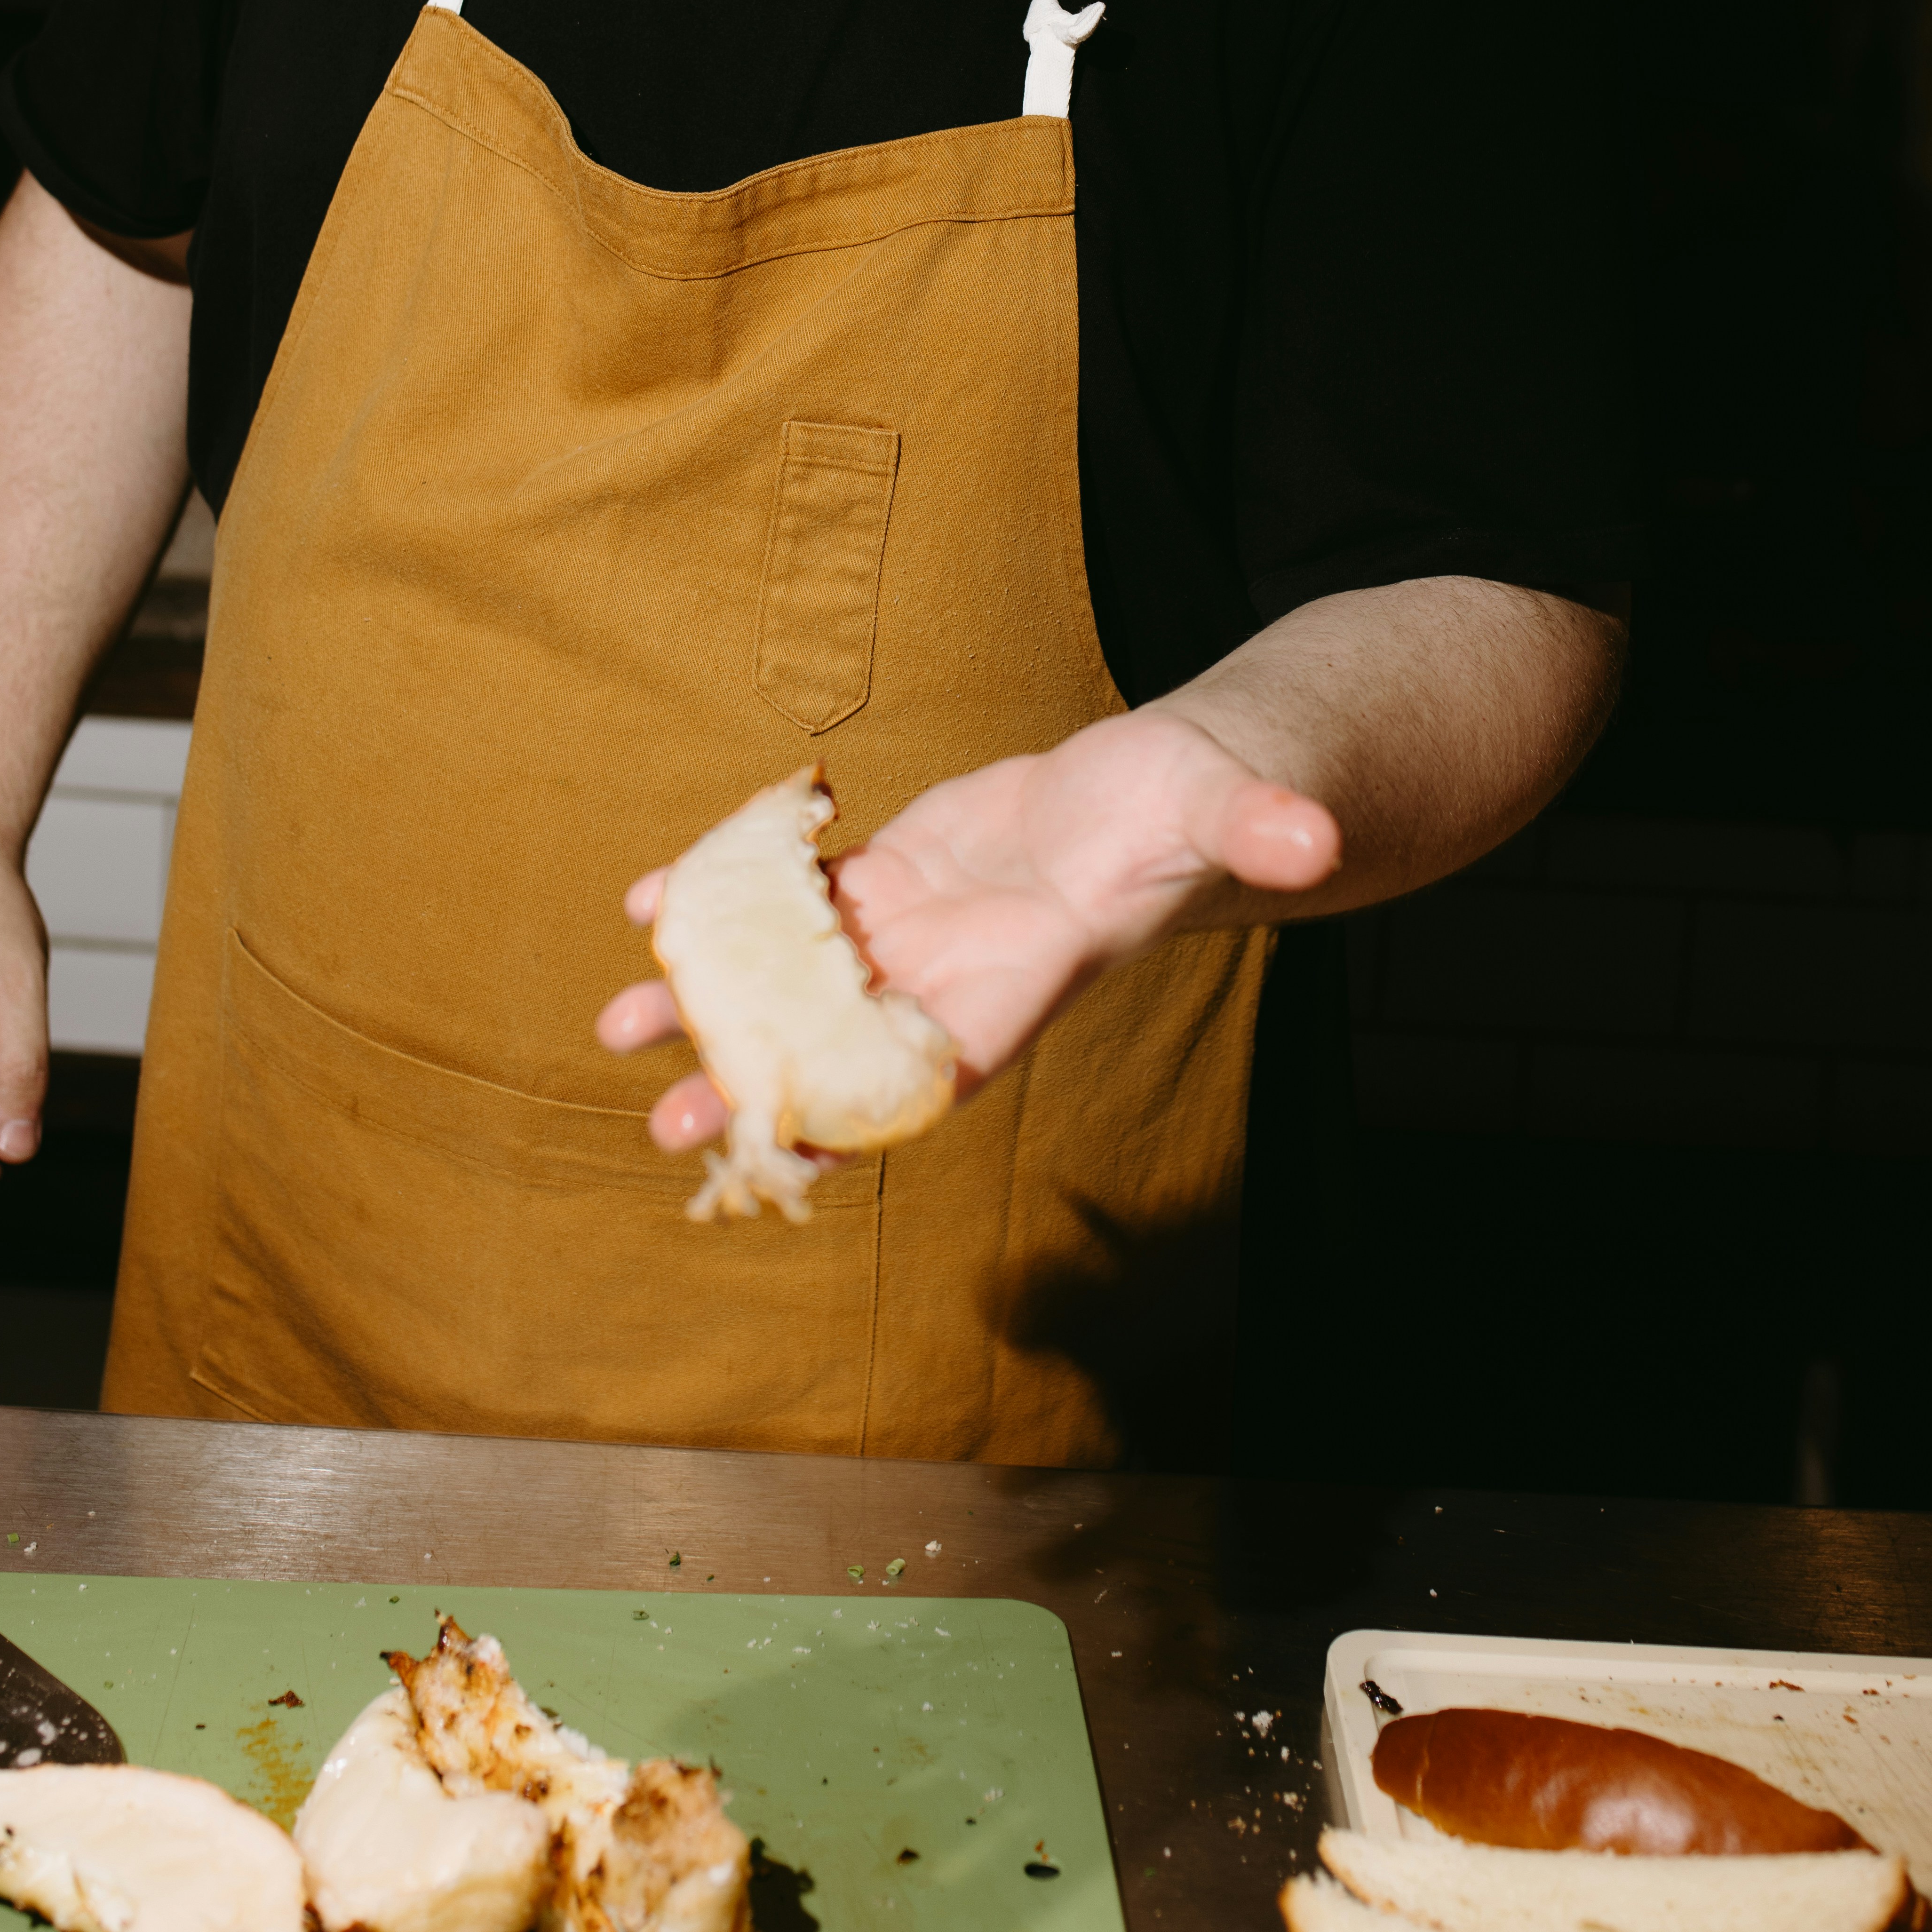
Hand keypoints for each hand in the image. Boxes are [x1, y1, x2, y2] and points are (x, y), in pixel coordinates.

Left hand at [595, 707, 1338, 1159]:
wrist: (1166, 789)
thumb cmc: (1198, 810)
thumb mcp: (1230, 814)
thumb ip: (1261, 832)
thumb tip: (1312, 839)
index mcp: (1029, 979)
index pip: (939, 1064)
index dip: (860, 1106)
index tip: (776, 1142)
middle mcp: (958, 971)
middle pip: (843, 1041)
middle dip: (753, 1080)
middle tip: (662, 1124)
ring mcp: (916, 928)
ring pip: (798, 977)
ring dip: (712, 999)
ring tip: (619, 1022)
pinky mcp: (893, 877)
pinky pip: (797, 897)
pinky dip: (729, 896)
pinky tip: (655, 895)